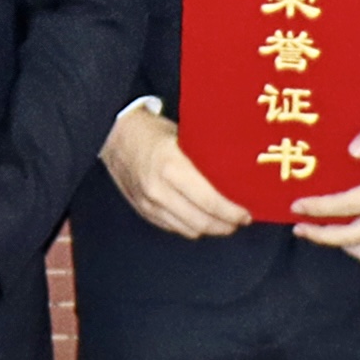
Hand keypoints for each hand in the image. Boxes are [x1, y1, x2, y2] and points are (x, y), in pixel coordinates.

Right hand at [101, 103, 248, 237]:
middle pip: (201, 222)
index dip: (232, 213)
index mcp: (172, 167)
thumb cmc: (151, 129)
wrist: (113, 133)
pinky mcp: (142, 210)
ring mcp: (148, 203)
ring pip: (187, 230)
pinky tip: (199, 218)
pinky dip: (189, 227)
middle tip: (239, 221)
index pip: (210, 202)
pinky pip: (172, 228)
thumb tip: (237, 174)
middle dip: (225, 226)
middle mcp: (158, 190)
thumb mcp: (183, 135)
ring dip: (208, 229)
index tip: (246, 214)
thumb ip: (205, 158)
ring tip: (222, 222)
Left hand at [290, 114, 359, 263]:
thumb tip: (351, 151)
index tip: (297, 205)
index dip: (320, 208)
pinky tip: (343, 235)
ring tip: (317, 231)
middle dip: (322, 234)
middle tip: (299, 225)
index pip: (349, 206)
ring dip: (339, 244)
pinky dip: (359, 247)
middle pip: (353, 237)